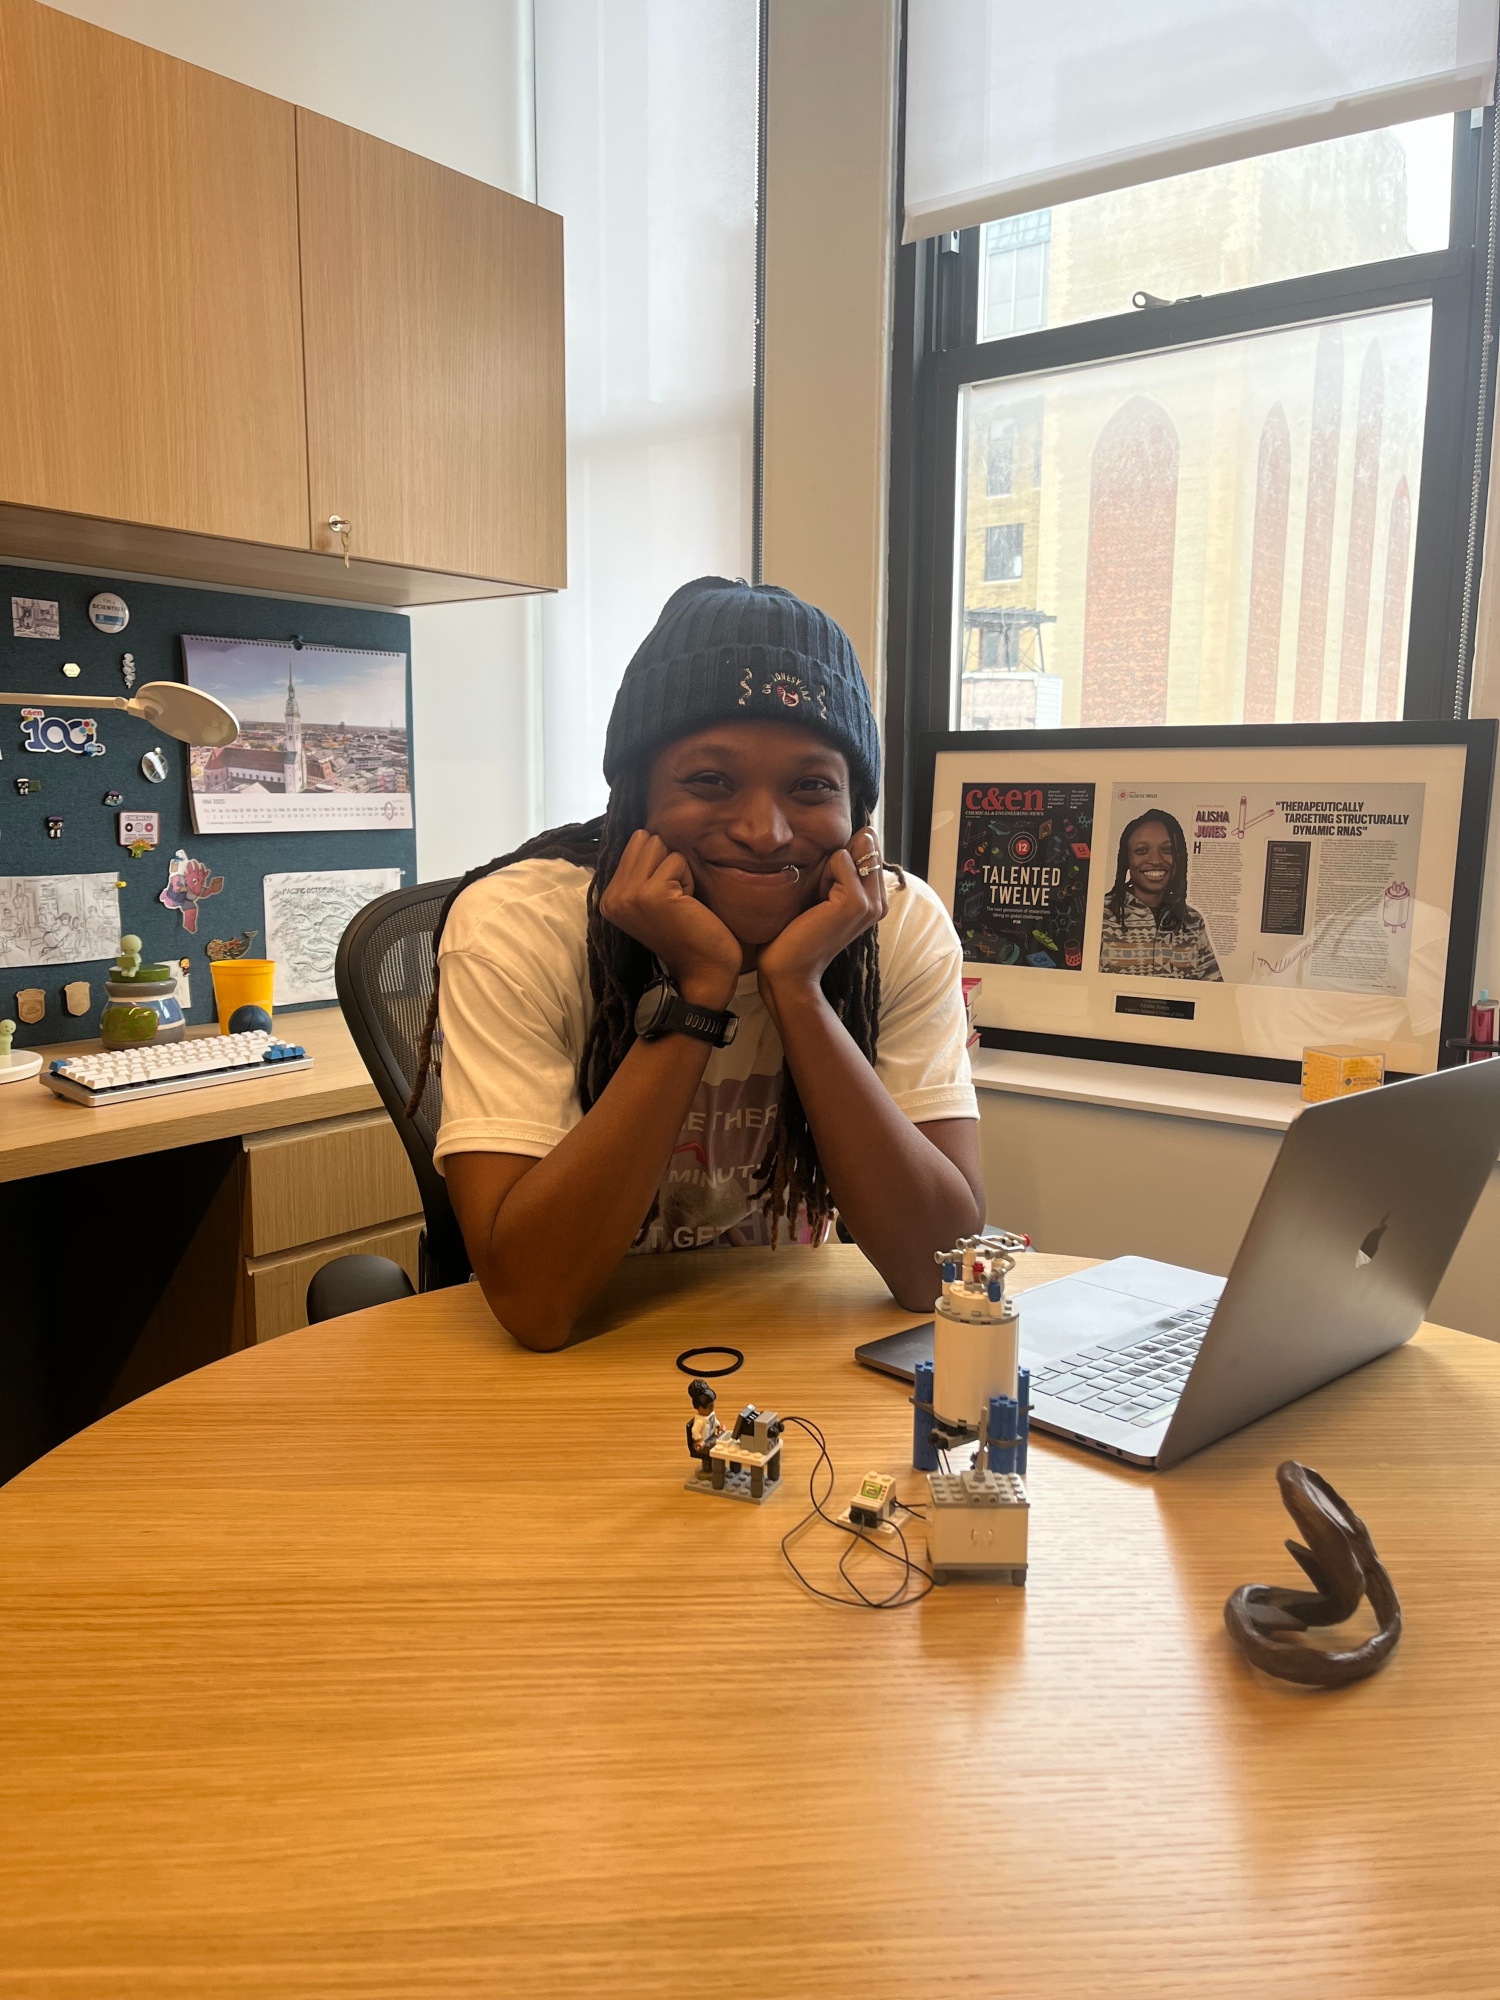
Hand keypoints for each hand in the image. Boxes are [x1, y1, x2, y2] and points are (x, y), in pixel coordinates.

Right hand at [598, 830, 741, 1006]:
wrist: (703, 972)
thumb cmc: (687, 934)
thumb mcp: (653, 900)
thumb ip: (641, 871)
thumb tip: (648, 832)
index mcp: (609, 897)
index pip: (635, 842)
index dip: (660, 863)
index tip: (666, 898)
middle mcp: (612, 896)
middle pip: (646, 839)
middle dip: (668, 862)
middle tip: (676, 898)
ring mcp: (629, 895)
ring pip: (661, 846)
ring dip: (679, 871)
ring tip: (681, 902)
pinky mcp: (652, 894)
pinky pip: (678, 861)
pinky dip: (690, 881)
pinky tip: (688, 907)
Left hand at [756, 831, 887, 1003]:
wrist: (789, 966)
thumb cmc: (797, 930)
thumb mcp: (824, 889)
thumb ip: (845, 864)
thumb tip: (867, 832)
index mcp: (875, 899)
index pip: (866, 847)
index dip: (839, 858)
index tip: (825, 892)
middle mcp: (880, 901)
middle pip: (862, 845)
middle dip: (834, 861)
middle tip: (820, 898)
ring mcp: (873, 902)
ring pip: (850, 851)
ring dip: (826, 869)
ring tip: (818, 902)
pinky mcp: (858, 902)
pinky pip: (840, 859)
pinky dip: (823, 874)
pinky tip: (817, 903)